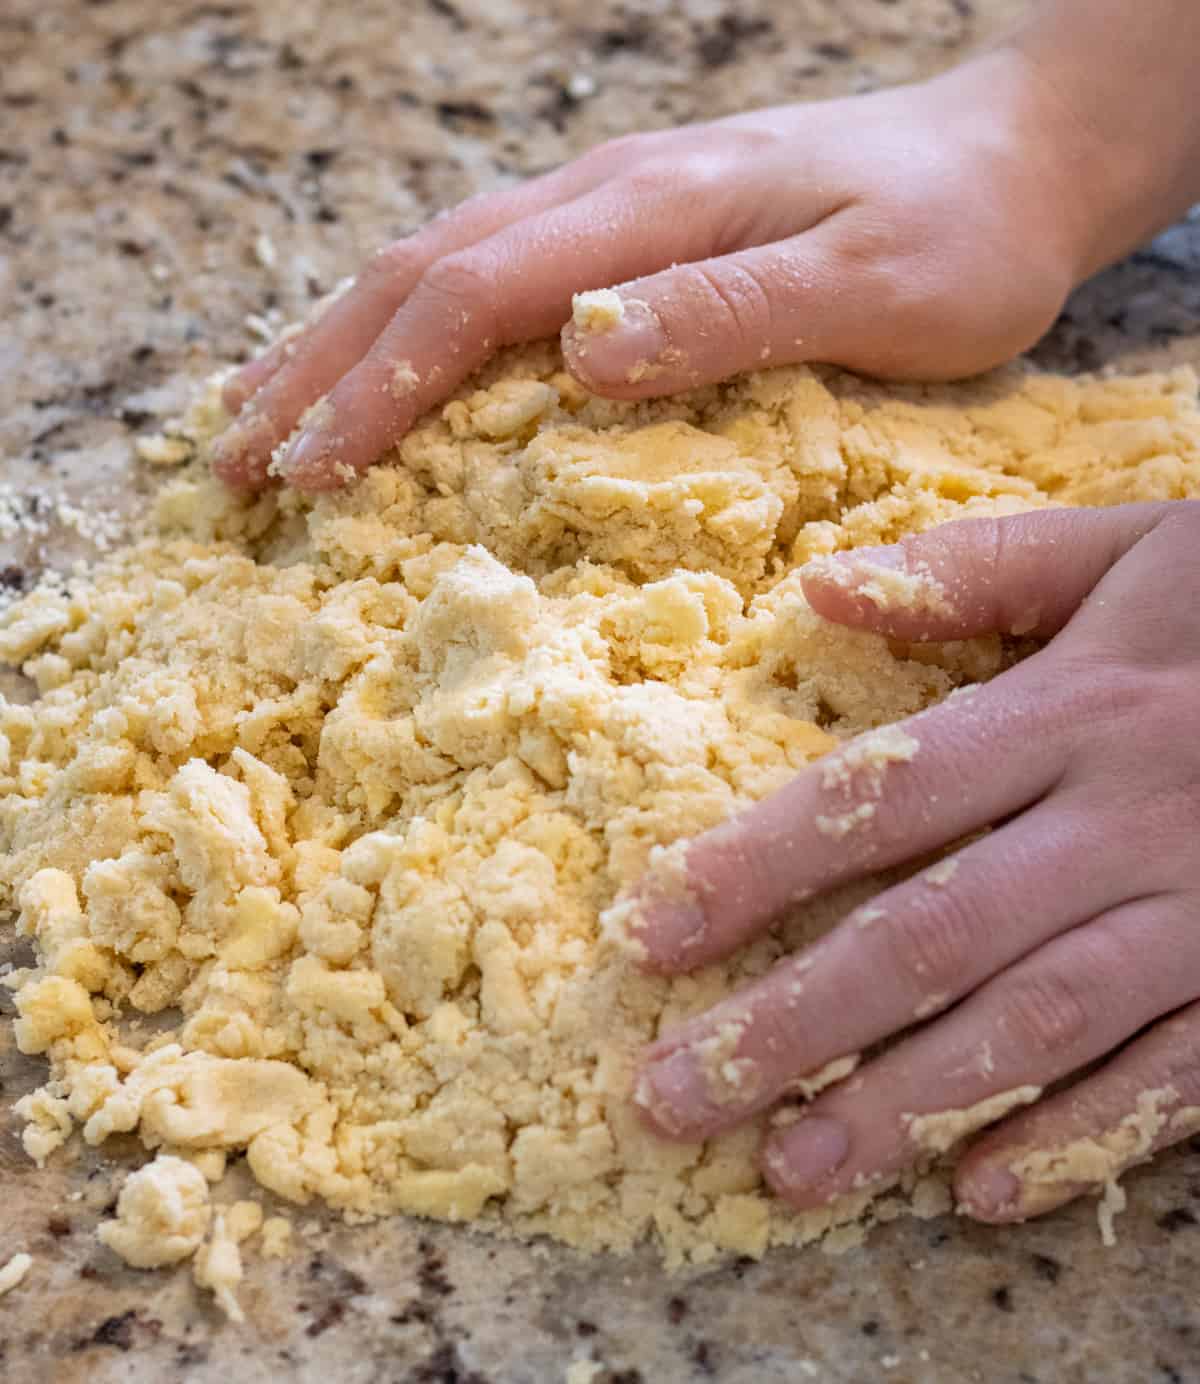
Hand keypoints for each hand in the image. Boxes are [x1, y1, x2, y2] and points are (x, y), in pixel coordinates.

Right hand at [211, 44, 1095, 492]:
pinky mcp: (624, 229)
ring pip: (432, 265)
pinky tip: (369, 365)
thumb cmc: (960, 235)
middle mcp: (606, 197)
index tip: (310, 474)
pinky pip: (481, 270)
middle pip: (419, 275)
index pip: (475, 297)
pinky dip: (401, 326)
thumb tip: (580, 356)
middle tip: (234, 464)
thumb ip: (731, 313)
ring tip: (258, 420)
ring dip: (336, 347)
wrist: (1012, 156)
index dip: (382, 387)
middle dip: (317, 373)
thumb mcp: (876, 285)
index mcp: (651, 211)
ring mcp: (608, 207)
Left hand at [624, 502, 1199, 1228]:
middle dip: (794, 1025)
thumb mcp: (1129, 551)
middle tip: (674, 1100)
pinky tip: (981, 1190)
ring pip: (1033, 1024)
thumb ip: (976, 570)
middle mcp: (1122, 821)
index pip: (878, 801)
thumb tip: (822, 590)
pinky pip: (1171, 1077)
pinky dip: (1077, 1138)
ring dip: (904, 1105)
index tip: (650, 937)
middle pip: (931, 936)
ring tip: (792, 1171)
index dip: (753, 872)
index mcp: (1071, 709)